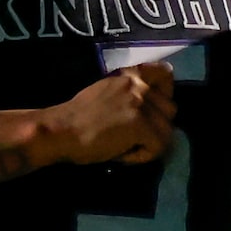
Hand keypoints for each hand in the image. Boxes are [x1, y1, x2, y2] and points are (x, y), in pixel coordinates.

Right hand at [43, 62, 174, 166]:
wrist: (60, 131)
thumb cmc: (77, 118)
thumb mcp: (107, 94)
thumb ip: (129, 95)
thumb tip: (149, 110)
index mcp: (130, 75)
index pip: (166, 74)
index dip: (164, 95)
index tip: (152, 110)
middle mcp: (140, 84)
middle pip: (170, 109)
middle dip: (157, 126)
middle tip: (134, 137)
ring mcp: (142, 103)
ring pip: (167, 131)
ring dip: (149, 144)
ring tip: (126, 147)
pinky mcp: (141, 124)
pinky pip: (158, 147)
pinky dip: (141, 156)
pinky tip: (122, 155)